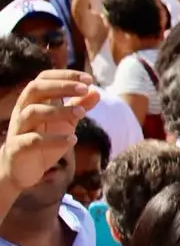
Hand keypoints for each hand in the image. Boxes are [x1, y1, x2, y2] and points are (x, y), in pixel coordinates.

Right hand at [0, 71, 98, 194]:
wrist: (22, 169)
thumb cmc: (44, 139)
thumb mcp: (66, 122)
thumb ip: (78, 106)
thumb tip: (96, 92)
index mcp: (33, 101)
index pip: (44, 78)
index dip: (65, 75)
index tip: (89, 79)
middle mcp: (23, 110)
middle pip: (35, 89)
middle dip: (61, 86)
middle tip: (85, 88)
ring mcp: (18, 128)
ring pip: (33, 112)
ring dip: (59, 110)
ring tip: (82, 113)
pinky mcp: (16, 148)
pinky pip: (32, 140)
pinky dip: (53, 139)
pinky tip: (73, 140)